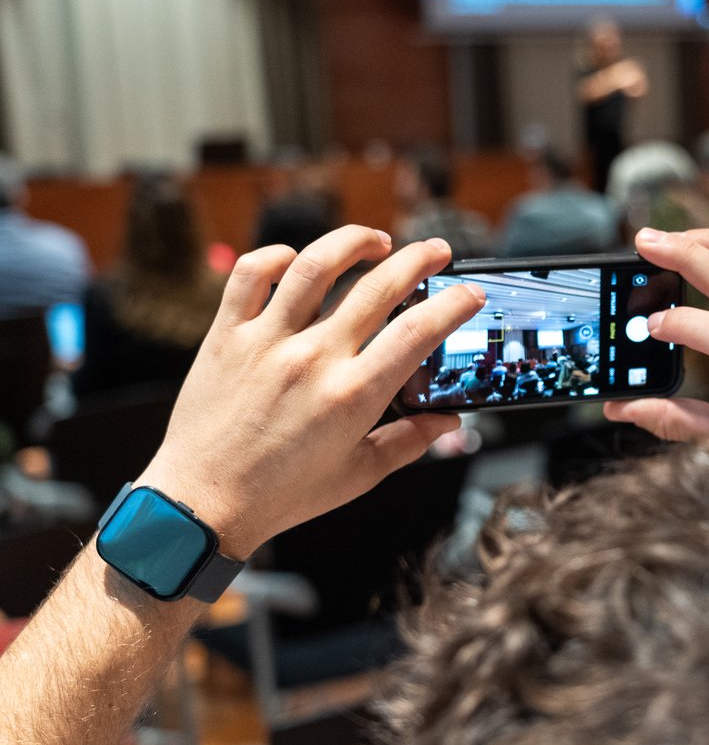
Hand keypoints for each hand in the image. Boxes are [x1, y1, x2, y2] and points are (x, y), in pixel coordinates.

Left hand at [137, 226, 484, 559]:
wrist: (202, 503)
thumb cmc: (281, 494)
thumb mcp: (359, 475)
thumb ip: (409, 442)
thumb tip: (447, 423)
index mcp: (352, 396)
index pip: (417, 333)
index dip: (453, 305)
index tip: (469, 295)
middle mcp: (312, 360)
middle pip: (378, 286)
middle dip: (419, 259)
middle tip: (437, 251)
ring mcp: (266, 342)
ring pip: (315, 265)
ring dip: (354, 243)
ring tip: (377, 241)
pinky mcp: (227, 335)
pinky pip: (251, 275)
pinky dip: (276, 256)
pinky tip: (297, 259)